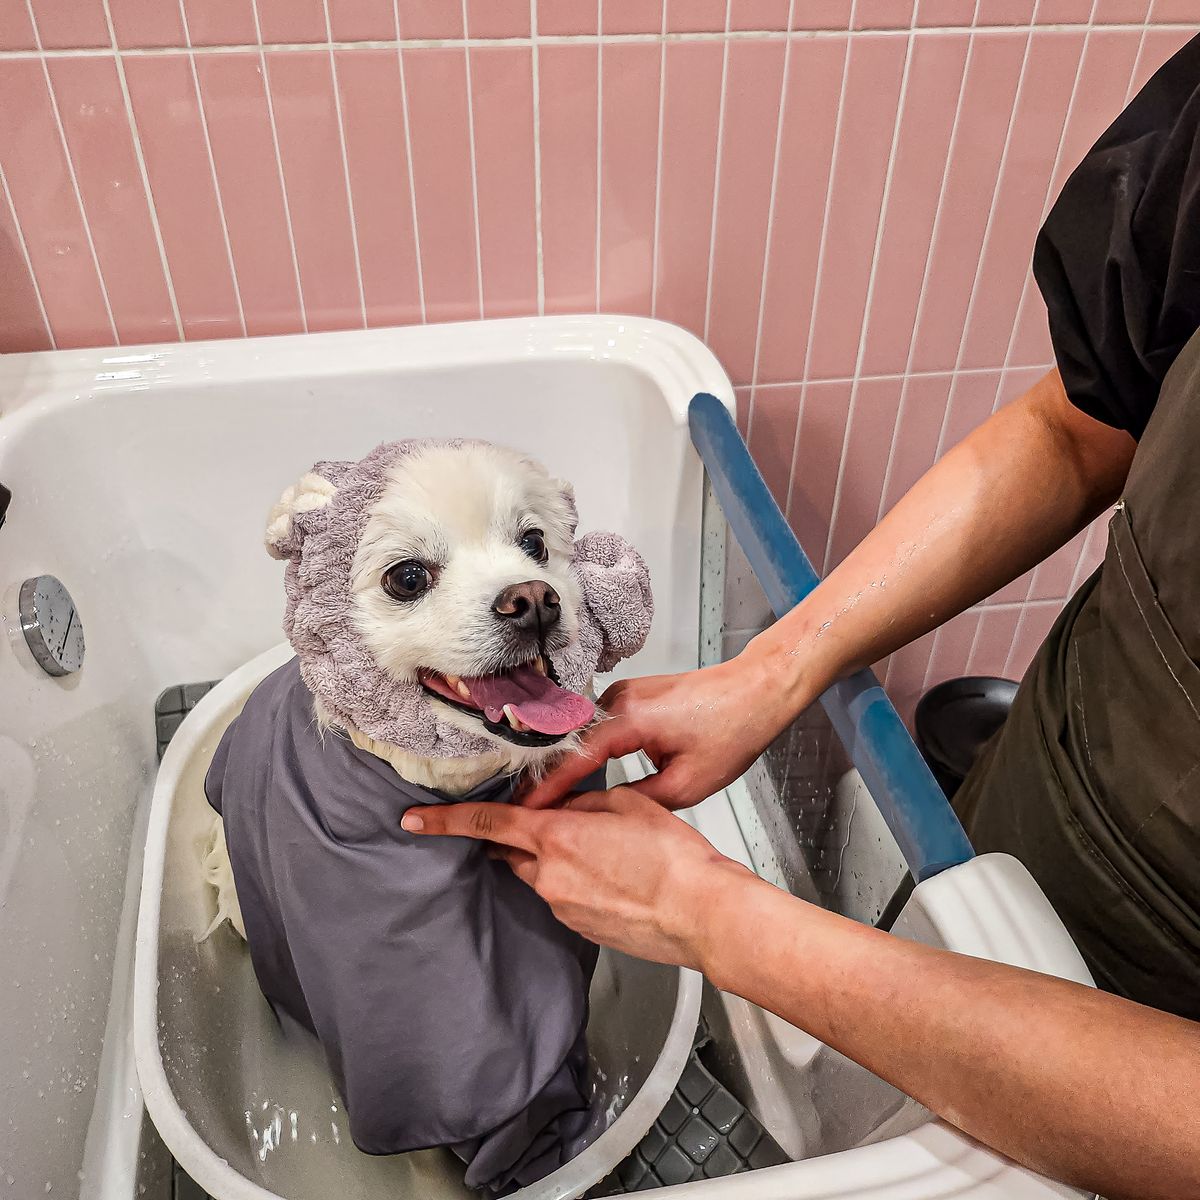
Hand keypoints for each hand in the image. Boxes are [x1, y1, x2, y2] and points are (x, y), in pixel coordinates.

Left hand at [401, 787, 754, 969]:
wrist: (701, 913)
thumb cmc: (673, 858)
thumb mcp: (627, 804)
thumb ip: (584, 801)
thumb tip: (567, 806)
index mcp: (556, 836)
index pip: (485, 823)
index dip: (444, 821)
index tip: (414, 821)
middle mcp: (549, 876)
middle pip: (511, 850)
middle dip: (516, 836)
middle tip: (548, 824)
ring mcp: (563, 907)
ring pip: (540, 874)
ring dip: (555, 860)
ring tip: (604, 854)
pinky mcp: (580, 929)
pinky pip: (564, 897)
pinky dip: (576, 883)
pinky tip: (613, 878)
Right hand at [521, 654, 798, 810]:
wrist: (756, 690)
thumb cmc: (733, 731)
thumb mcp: (687, 785)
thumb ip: (637, 801)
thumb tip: (603, 814)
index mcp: (629, 718)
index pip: (574, 758)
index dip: (546, 790)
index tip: (522, 813)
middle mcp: (618, 698)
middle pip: (568, 743)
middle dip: (546, 778)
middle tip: (522, 813)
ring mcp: (622, 693)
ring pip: (579, 734)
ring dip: (563, 763)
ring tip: (543, 800)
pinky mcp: (630, 695)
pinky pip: (595, 726)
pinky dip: (582, 750)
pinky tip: (574, 775)